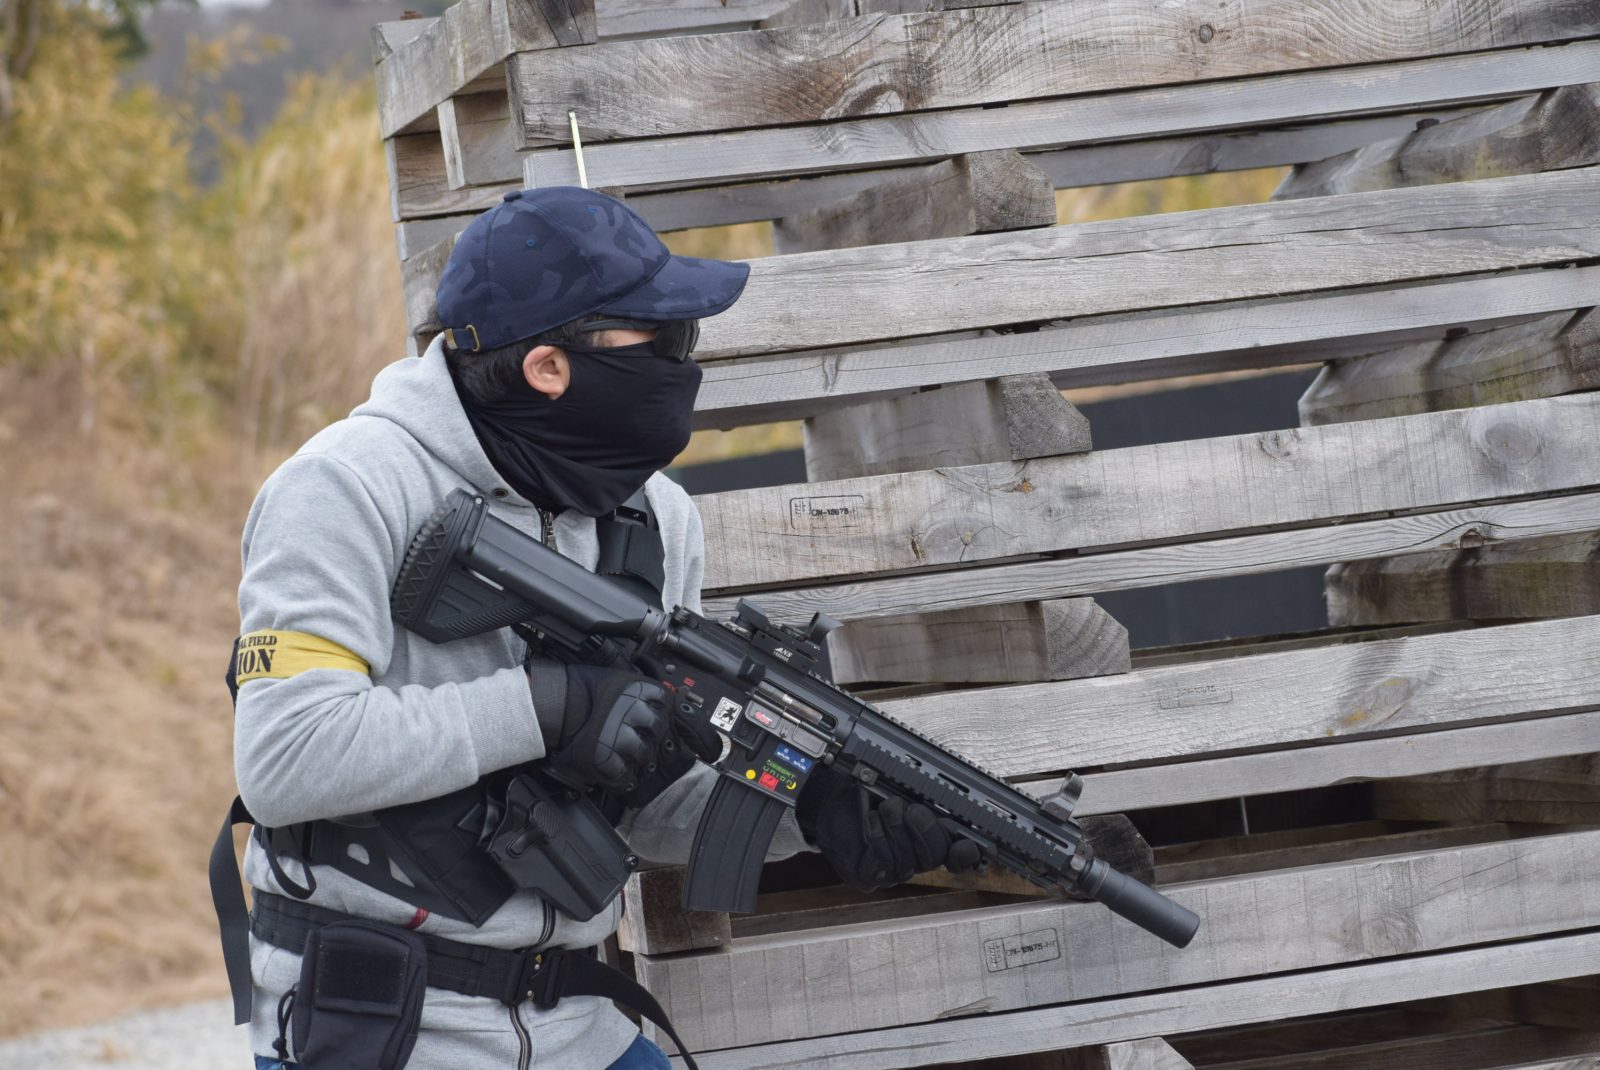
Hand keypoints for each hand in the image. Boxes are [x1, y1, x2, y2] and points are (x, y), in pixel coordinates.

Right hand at [531, 662, 669, 792]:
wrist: (554, 704)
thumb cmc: (579, 688)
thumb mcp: (613, 679)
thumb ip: (634, 691)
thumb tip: (650, 701)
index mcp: (635, 690)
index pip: (663, 699)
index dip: (661, 708)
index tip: (657, 713)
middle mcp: (633, 712)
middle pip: (657, 726)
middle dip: (653, 733)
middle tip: (643, 735)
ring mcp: (621, 736)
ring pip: (644, 752)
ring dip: (639, 755)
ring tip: (628, 753)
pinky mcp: (607, 757)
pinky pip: (623, 772)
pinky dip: (623, 775)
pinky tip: (618, 770)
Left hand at [796, 764, 984, 892]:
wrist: (829, 799)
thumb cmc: (866, 792)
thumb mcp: (901, 790)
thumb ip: (928, 800)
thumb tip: (954, 810)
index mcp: (929, 839)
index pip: (958, 856)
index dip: (966, 854)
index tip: (966, 844)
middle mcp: (914, 860)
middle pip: (935, 856)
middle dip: (926, 830)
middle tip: (915, 810)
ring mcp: (891, 872)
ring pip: (907, 859)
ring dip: (896, 826)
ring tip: (886, 806)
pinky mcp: (868, 875)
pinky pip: (882, 860)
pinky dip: (877, 834)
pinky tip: (871, 819)